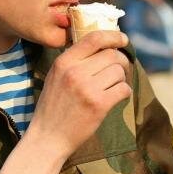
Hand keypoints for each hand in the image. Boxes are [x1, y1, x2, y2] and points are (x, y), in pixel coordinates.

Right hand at [26, 30, 131, 157]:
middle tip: (120, 71)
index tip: (123, 39)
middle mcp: (75, 72)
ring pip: (119, 72)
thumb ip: (74, 61)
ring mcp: (87, 89)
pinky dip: (124, 92)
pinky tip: (117, 97)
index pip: (93, 38)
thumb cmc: (53, 107)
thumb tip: (103, 46)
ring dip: (121, 79)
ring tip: (113, 87)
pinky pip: (123, 89)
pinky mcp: (99, 105)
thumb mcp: (56, 77)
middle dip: (121, 62)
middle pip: (111, 55)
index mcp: (63, 62)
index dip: (113, 36)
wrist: (48, 137)